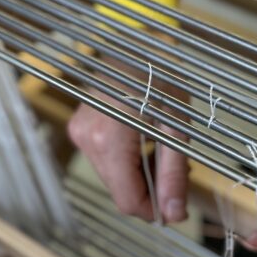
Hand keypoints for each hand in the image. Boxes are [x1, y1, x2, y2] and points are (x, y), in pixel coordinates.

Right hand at [68, 74, 189, 223]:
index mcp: (109, 140)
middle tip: (176, 169)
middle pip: (120, 190)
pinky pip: (106, 160)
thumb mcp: (176, 127)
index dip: (153, 210)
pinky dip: (128, 161)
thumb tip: (173, 214)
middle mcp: (87, 138)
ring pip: (113, 177)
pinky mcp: (81, 128)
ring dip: (140, 175)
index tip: (175, 207)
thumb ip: (174, 174)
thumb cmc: (161, 77)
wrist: (138, 43)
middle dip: (150, 189)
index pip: (127, 200)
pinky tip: (145, 142)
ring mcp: (80, 132)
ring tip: (163, 150)